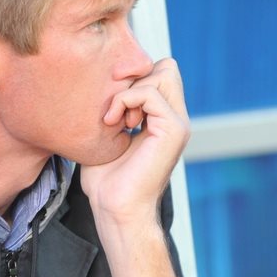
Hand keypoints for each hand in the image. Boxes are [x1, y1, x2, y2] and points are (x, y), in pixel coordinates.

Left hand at [81, 57, 189, 223]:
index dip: (134, 78)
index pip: (160, 73)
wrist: (115, 209)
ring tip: (114, 119)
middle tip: (115, 107)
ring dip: (129, 90)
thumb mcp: (107, 136)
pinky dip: (126, 100)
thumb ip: (114, 110)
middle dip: (135, 78)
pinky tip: (114, 124)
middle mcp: (175, 119)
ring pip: (163, 73)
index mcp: (163, 120)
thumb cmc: (106, 181)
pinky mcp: (173, 130)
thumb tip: (99, 85)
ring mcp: (177, 124)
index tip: (111, 103)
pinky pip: (151, 92)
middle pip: (167, 68)